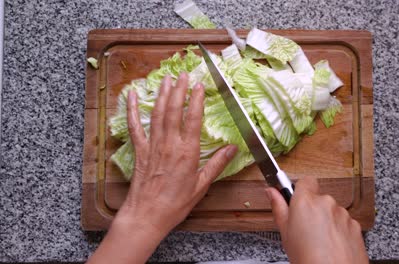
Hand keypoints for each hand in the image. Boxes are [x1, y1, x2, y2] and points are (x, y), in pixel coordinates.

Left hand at [88, 73, 236, 263]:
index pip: (193, 119)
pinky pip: (135, 126)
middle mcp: (169, 144)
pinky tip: (132, 96)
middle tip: (183, 74)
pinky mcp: (140, 150)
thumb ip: (217, 164)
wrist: (148, 215)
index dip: (196, 100)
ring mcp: (152, 145)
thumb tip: (233, 148)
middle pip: (174, 111)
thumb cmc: (176, 203)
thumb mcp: (202, 185)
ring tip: (166, 78)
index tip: (199, 85)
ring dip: (161, 94)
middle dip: (178, 90)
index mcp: (187, 152)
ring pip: (157, 114)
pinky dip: (132, 110)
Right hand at [266, 177, 368, 263]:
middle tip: (304, 228)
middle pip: (318, 198)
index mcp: (306, 201)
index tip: (295, 200)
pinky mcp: (355, 225)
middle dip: (312, 209)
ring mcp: (342, 214)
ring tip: (318, 241)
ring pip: (331, 211)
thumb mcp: (285, 233)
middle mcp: (326, 203)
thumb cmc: (309, 259)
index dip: (300, 190)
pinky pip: (343, 222)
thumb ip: (279, 207)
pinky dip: (338, 230)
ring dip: (326, 221)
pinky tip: (331, 245)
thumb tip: (271, 192)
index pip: (305, 181)